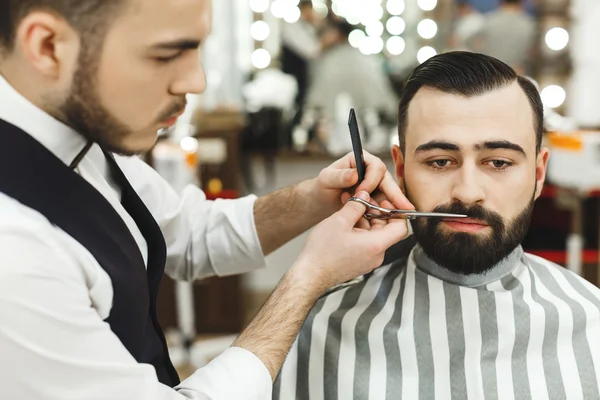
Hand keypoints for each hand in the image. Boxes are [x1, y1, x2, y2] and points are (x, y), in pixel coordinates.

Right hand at [292, 191, 409, 291]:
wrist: (310, 274)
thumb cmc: (323, 251)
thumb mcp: (340, 221)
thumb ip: (356, 205)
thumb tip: (364, 195)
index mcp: (376, 245)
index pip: (401, 227)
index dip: (396, 212)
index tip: (382, 201)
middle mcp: (377, 255)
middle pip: (387, 230)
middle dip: (376, 213)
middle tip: (362, 201)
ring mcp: (369, 261)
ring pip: (375, 235)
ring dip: (366, 221)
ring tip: (350, 210)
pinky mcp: (360, 263)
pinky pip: (367, 243)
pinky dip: (360, 231)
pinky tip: (346, 223)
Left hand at [309, 150, 413, 218]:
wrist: (322, 201)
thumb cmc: (322, 186)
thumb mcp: (326, 179)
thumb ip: (339, 176)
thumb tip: (355, 174)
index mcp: (360, 160)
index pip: (375, 166)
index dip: (372, 179)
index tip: (362, 191)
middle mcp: (371, 171)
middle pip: (387, 180)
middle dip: (395, 195)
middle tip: (404, 207)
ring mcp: (375, 185)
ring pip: (389, 194)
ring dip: (392, 206)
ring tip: (399, 217)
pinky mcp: (375, 198)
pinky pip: (384, 205)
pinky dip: (387, 213)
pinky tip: (390, 221)